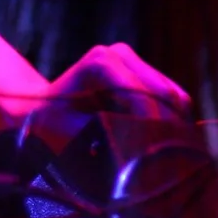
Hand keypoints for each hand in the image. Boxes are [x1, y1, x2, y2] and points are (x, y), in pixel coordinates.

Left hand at [29, 43, 191, 148]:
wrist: (41, 108)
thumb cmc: (50, 124)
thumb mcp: (71, 132)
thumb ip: (104, 137)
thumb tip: (140, 153)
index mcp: (101, 63)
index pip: (142, 96)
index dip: (152, 129)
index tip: (156, 159)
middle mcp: (120, 54)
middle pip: (165, 93)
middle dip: (170, 129)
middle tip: (170, 163)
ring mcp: (133, 60)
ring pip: (174, 95)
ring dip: (175, 126)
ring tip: (169, 157)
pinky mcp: (142, 71)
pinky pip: (171, 98)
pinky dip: (173, 121)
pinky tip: (167, 144)